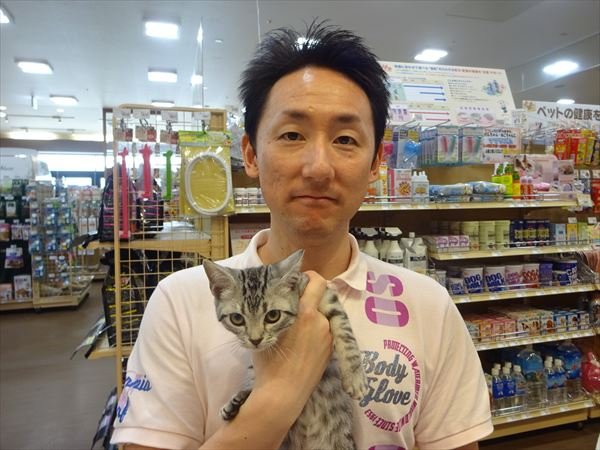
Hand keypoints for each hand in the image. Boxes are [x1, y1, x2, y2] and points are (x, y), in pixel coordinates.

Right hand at [252, 271, 332, 404]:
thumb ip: (277, 309)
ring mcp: (329, 336)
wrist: (282, 395)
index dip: (307, 277)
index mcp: (306, 313)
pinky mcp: (331, 349)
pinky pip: (325, 328)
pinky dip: (316, 327)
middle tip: (294, 300)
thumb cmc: (268, 363)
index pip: (316, 282)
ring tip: (294, 322)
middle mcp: (322, 322)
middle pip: (321, 296)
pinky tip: (301, 338)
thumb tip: (278, 295)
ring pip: (323, 313)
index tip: (297, 280)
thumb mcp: (266, 330)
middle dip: (309, 295)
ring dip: (312, 311)